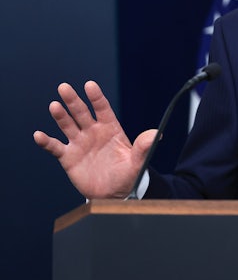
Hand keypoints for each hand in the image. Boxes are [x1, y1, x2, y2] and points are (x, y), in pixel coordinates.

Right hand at [33, 81, 157, 198]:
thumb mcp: (138, 161)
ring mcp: (79, 143)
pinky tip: (38, 135)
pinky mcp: (68, 157)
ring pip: (67, 125)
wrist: (114, 193)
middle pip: (81, 112)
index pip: (102, 109)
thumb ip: (144, 147)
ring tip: (54, 106)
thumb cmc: (128, 174)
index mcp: (110, 129)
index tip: (89, 85)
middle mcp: (93, 132)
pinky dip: (46, 141)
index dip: (96, 97)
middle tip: (64, 87)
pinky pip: (55, 147)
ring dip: (60, 116)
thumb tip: (156, 134)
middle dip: (73, 100)